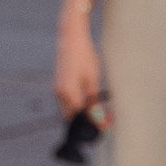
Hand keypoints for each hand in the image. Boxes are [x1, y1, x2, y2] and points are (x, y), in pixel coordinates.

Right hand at [53, 7, 105, 121]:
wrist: (71, 38)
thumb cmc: (83, 56)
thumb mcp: (92, 79)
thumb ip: (93, 101)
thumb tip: (99, 117)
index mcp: (68, 93)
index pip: (81, 116)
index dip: (95, 123)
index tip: (107, 126)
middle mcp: (60, 94)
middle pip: (74, 117)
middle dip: (89, 121)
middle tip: (106, 121)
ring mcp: (57, 89)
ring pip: (70, 110)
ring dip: (84, 114)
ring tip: (102, 112)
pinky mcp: (58, 85)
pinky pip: (68, 101)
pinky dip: (79, 105)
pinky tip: (91, 102)